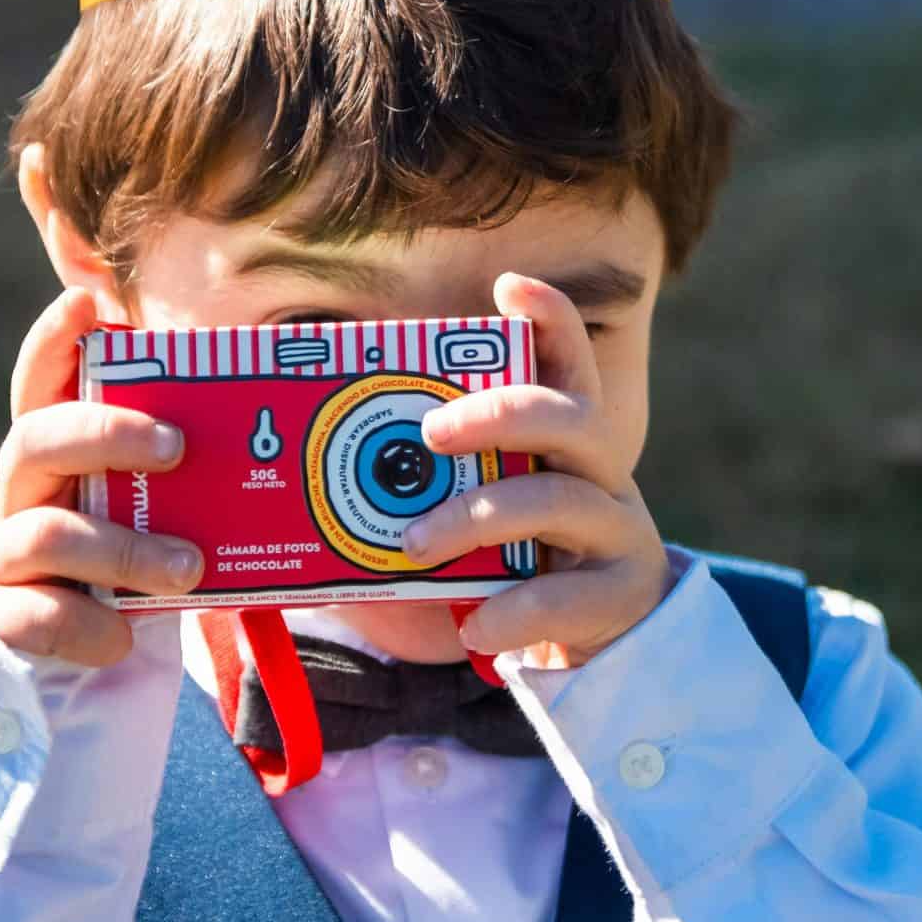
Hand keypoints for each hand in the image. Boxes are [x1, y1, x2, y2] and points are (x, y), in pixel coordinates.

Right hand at [0, 287, 206, 664]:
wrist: (71, 629)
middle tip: (177, 447)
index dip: (52, 338)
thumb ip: (185, 458)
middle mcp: (23, 486)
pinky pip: (38, 615)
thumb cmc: (128, 536)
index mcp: (59, 442)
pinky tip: (122, 637)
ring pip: (49, 533)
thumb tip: (289, 428)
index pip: (41, 378)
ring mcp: (6, 548)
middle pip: (36, 439)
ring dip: (125, 548)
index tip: (82, 303)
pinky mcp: (5, 611)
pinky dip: (88, 626)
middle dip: (106, 434)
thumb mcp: (151, 492)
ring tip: (189, 567)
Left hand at [407, 273, 669, 665]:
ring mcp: (618, 530)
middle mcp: (604, 471)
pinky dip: (512, 612)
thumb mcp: (485, 504)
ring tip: (414, 546)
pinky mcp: (618, 595)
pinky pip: (565, 598)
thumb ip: (427, 484)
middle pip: (569, 418)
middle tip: (429, 432)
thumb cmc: (520, 554)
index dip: (550, 316)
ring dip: (476, 518)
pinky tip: (472, 628)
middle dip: (497, 414)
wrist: (601, 635)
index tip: (508, 287)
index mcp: (569, 436)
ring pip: (556, 502)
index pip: (570, 359)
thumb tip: (303, 485)